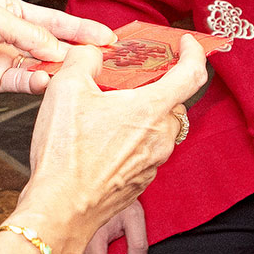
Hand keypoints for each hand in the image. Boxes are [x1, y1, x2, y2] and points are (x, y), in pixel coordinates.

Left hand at [0, 0, 114, 93]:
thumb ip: (33, 35)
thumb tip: (61, 50)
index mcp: (10, 9)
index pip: (55, 20)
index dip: (82, 29)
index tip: (108, 37)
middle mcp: (8, 34)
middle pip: (51, 44)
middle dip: (76, 52)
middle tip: (103, 60)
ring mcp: (2, 58)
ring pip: (40, 65)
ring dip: (58, 69)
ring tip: (77, 72)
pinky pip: (22, 82)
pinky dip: (36, 82)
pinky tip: (45, 80)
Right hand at [17, 38, 206, 253]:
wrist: (59, 209)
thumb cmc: (66, 155)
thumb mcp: (65, 88)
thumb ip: (84, 59)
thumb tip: (92, 52)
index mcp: (151, 109)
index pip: (191, 73)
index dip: (193, 52)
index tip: (185, 44)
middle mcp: (160, 137)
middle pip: (173, 101)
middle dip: (156, 86)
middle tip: (130, 78)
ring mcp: (153, 162)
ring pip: (159, 127)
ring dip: (142, 115)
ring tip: (108, 111)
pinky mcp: (141, 181)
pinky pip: (146, 150)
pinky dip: (133, 139)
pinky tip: (103, 139)